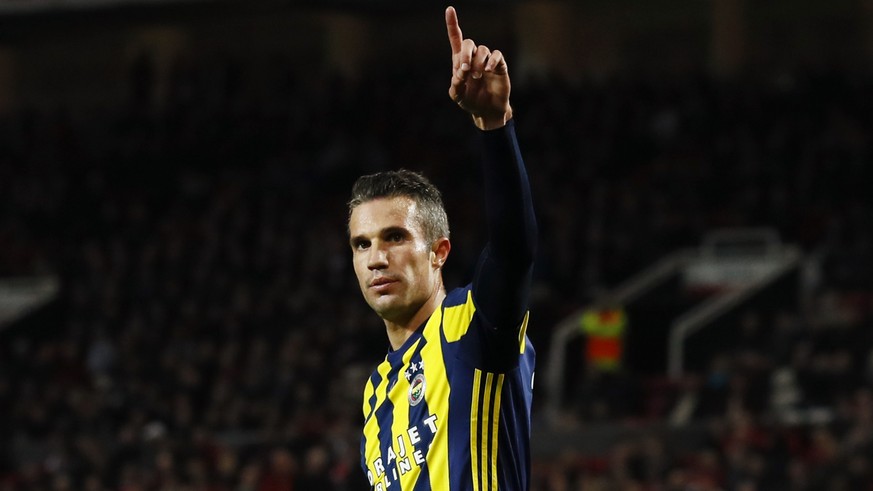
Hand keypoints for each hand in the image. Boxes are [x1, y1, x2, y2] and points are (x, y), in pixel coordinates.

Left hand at [446, 6, 512, 129]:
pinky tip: (488, 69)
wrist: (487, 111)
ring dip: (477, 63)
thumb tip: (460, 72)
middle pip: (469, 43)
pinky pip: (497, 55)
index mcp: (460, 61)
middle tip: (465, 69)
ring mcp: (487, 60)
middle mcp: (474, 57)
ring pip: (482, 50)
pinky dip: (492, 61)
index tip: (449, 9)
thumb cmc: (470, 101)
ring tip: (477, 76)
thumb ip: (455, 84)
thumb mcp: (457, 95)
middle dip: (465, 54)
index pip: (456, 38)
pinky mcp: (499, 66)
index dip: (453, 24)